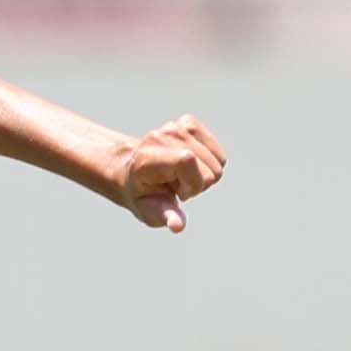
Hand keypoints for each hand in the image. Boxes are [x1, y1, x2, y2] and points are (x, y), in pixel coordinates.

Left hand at [103, 114, 227, 229]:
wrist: (133, 172)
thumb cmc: (142, 195)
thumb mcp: (149, 211)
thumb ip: (164, 216)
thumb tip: (177, 226)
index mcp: (148, 157)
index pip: (187, 160)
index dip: (193, 183)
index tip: (180, 193)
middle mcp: (161, 136)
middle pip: (211, 168)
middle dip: (199, 183)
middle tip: (176, 185)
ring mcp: (175, 127)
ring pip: (218, 160)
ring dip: (204, 173)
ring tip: (181, 176)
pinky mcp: (188, 124)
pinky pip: (218, 151)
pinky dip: (209, 161)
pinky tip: (190, 165)